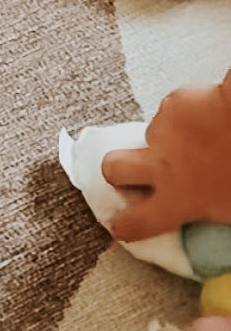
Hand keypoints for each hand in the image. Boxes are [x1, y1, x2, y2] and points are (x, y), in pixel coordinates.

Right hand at [102, 71, 230, 241]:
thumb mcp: (230, 210)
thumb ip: (209, 214)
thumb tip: (210, 216)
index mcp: (178, 200)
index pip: (136, 222)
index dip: (124, 225)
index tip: (121, 225)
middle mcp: (161, 166)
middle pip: (112, 168)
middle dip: (117, 170)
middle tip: (133, 172)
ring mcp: (163, 132)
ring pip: (151, 135)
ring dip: (167, 139)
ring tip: (198, 137)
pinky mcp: (173, 105)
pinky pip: (172, 110)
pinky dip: (185, 114)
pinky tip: (207, 117)